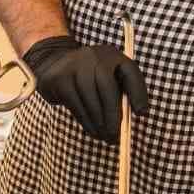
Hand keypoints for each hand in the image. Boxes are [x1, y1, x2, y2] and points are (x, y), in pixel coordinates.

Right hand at [23, 36, 148, 142]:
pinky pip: (75, 104)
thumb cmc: (89, 79)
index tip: (141, 114)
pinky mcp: (59, 78)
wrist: (53, 64)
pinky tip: (92, 131)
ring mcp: (74, 65)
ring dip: (99, 123)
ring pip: (90, 98)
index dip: (138, 93)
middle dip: (113, 115)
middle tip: (116, 136)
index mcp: (112, 56)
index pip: (130, 71)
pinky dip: (86, 121)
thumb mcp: (107, 79)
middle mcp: (94, 56)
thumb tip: (132, 120)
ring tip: (105, 137)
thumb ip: (120, 94)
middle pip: (107, 87)